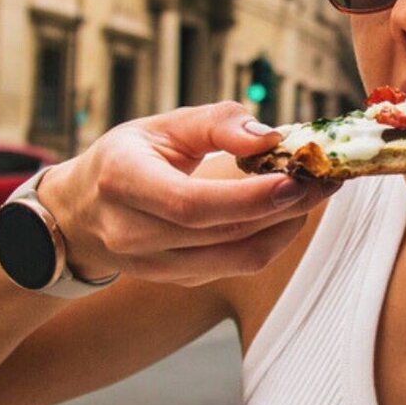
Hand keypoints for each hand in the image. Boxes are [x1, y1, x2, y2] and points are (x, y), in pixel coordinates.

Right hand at [38, 102, 335, 286]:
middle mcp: (132, 234)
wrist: (80, 213)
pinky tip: (287, 211)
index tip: (296, 178)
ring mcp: (153, 267)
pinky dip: (270, 239)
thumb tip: (270, 136)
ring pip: (238, 258)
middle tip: (325, 178)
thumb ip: (216, 123)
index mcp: (122, 183)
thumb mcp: (161, 126)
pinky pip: (235, 266)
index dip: (249, 198)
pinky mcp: (177, 281)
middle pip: (223, 234)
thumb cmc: (126, 160)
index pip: (191, 204)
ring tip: (314, 192)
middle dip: (284, 207)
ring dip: (286, 227)